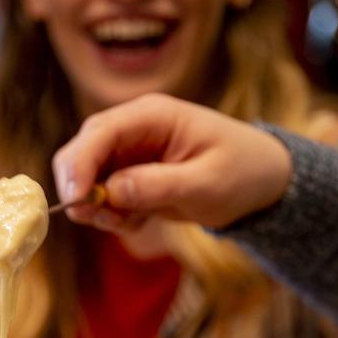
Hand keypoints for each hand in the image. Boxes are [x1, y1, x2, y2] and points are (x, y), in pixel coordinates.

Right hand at [52, 93, 292, 231]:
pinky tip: (141, 219)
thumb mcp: (206, 183)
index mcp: (152, 115)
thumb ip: (158, 185)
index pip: (99, 133)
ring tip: (132, 222)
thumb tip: (111, 190)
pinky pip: (101, 196)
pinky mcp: (128, 175)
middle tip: (99, 220)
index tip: (76, 202)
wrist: (261, 182)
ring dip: (97, 207)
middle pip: (80, 152)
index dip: (79, 166)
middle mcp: (133, 129)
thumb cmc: (242, 172)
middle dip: (80, 188)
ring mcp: (128, 152)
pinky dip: (111, 214)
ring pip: (85, 178)